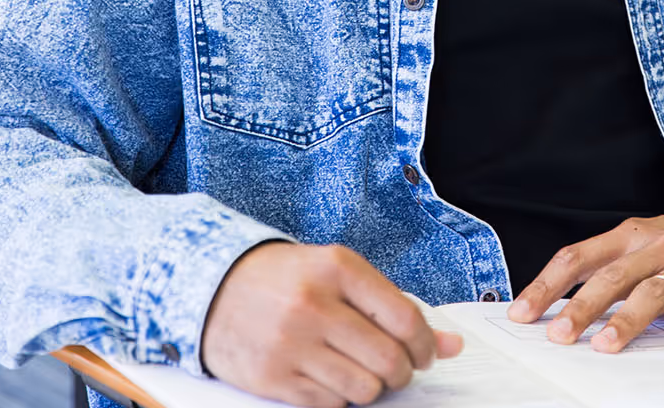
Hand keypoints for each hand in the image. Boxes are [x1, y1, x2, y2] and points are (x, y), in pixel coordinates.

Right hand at [201, 242, 461, 407]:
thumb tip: (452, 345)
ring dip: (372, 387)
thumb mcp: (339, 274)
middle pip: (389, 360)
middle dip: (402, 372)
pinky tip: (328, 376)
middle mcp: (314, 304)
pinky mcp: (272, 377)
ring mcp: (290, 343)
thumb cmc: (286, 279)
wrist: (211, 288)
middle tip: (396, 369)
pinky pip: (331, 404)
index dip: (426, 345)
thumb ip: (394, 307)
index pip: (405, 319)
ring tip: (359, 370)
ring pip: (364, 389)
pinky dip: (339, 397)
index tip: (425, 354)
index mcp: (337, 268)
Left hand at [506, 205, 663, 356]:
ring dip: (627, 320)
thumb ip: (609, 269)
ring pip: (653, 292)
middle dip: (581, 307)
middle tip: (557, 335)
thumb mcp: (644, 242)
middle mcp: (656, 247)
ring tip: (605, 346)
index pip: (578, 256)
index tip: (521, 313)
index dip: (547, 285)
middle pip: (612, 277)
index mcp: (629, 235)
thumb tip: (561, 306)